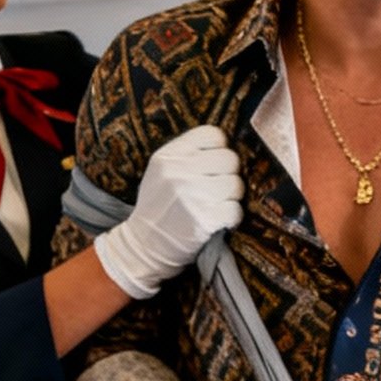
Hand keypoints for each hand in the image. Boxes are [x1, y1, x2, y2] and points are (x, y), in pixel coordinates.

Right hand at [93, 125, 244, 299]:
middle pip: (230, 159)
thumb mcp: (160, 172)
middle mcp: (179, 172)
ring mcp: (193, 196)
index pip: (213, 134)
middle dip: (228, 174)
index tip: (213, 164)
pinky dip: (231, 218)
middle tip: (217, 188)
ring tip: (216, 205)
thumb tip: (225, 146)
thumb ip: (186, 155)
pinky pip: (236, 210)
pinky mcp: (205, 220)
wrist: (144, 246)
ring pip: (236, 184)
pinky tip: (218, 220)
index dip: (219, 149)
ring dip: (231, 197)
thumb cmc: (157, 207)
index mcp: (168, 156)